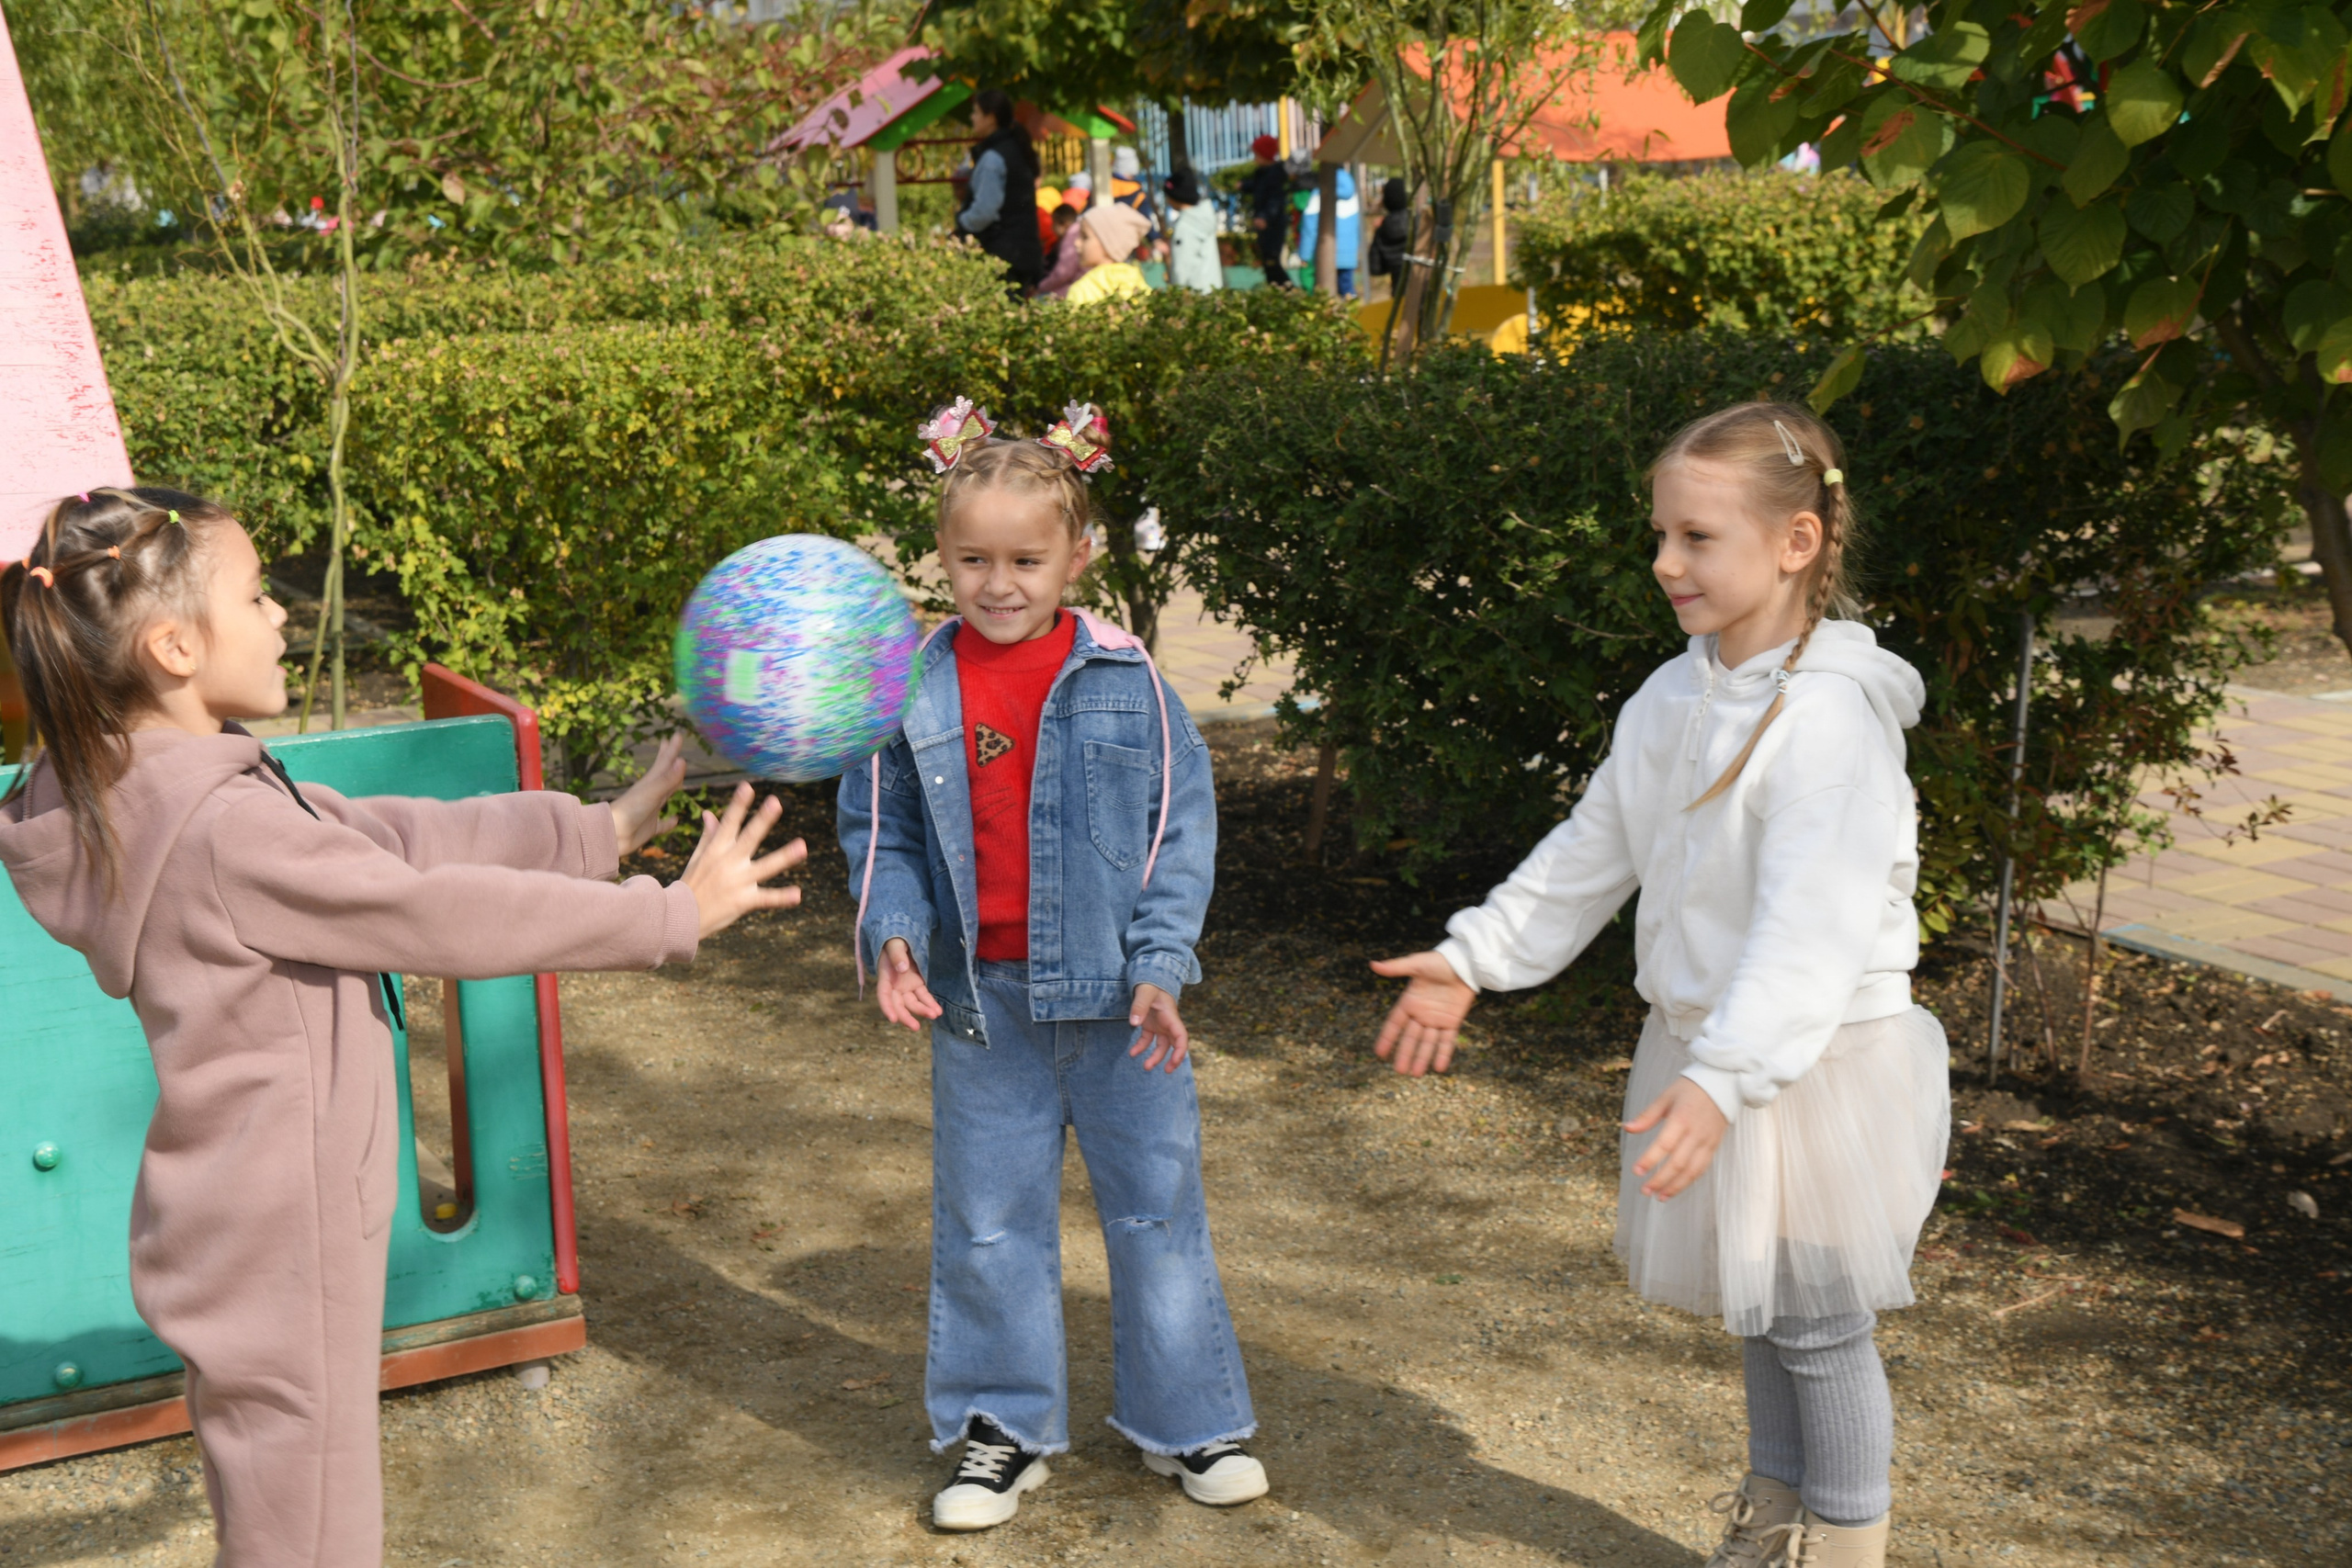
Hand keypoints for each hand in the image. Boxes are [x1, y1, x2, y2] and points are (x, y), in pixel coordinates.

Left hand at [612, 734, 687, 857]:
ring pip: (666, 794)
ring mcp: (650, 810)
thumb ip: (667, 780)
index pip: (664, 762)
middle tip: (673, 743)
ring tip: (677, 776)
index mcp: (650, 784)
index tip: (677, 734)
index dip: (672, 749)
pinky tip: (675, 820)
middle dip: (669, 758)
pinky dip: (669, 822)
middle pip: (664, 773)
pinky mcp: (649, 828)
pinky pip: (663, 824)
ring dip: (673, 784)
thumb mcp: (650, 794)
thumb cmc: (628, 812)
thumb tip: (682, 761)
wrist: (610, 834)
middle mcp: (651, 794)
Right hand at [676, 783, 803, 939]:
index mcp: (717, 850)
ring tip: (803, 847)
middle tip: (776, 802)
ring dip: (784, 856)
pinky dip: (781, 898)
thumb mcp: (698, 857)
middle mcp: (728, 862)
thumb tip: (710, 813)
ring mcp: (737, 882)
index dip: (738, 805)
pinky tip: (797, 895)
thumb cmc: (691, 884)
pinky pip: (766, 899)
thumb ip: (709, 835)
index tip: (747, 786)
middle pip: (749, 838)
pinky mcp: (743, 901)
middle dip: (762, 820)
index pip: (729, 822)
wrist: (679, 917)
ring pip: (765, 866)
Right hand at [876, 937, 942, 1031]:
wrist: (902, 938)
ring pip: (913, 1003)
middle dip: (906, 1017)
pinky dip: (930, 1003)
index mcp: (885, 976)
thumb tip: (902, 969)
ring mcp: (906, 986)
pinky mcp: (916, 984)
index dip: (887, 1008)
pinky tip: (938, 1011)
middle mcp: (894, 985)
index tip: (893, 1019)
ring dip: (923, 1010)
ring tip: (935, 1015)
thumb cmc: (894, 939)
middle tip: (916, 1027)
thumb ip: (897, 954)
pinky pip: (923, 996)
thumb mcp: (895, 943)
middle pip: (898, 1005)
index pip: (883, 995)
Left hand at [1126, 984, 1187, 1071]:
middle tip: (1167, 1071)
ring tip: (1145, 1067)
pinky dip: (1141, 1047)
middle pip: (1174, 1045)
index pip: (1181, 1037)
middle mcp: (1168, 1023)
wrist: (1149, 977)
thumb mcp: (1144, 992)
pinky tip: (1132, 1053)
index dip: (1180, 1051)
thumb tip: (1134, 1024)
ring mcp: (1160, 1025)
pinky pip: (1148, 1040)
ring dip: (1155, 1057)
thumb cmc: (1151, 983)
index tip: (1175, 1062)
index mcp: (1171, 1017)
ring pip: (1161, 1045)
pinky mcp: (1150, 1025)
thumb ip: (1139, 1007)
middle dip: (1172, 1059)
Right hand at [1370, 952, 1473, 1076]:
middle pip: (1411, 1038)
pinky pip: (1447, 1041)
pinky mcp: (1452, 1022)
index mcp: (1409, 1001)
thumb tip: (1373, 965)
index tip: (1379, 1053)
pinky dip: (1443, 1053)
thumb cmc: (1439, 961)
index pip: (1395, 1023)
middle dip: (1405, 1054)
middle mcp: (1421, 1013)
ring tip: (1416, 1074)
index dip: (1387, 1038)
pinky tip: (1439, 1068)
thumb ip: (1396, 968)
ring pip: (1427, 1043)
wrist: (1465, 963)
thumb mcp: (1417, 964)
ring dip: (1422, 1058)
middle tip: (1399, 1071)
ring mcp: (1437, 1019)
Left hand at [1623, 1077, 1729, 1199]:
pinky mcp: (1714, 1147)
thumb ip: (1647, 1116)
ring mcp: (1707, 1142)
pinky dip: (1689, 1181)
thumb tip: (1627, 1128)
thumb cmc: (1689, 1089)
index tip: (1636, 1171)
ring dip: (1675, 1186)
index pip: (1664, 1144)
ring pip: (1692, 1170)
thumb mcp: (1665, 1097)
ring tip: (1659, 1197)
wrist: (1722, 1085)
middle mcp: (1695, 1133)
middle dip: (1660, 1180)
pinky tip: (1675, 1188)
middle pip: (1678, 1163)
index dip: (1650, 1160)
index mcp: (1681, 1119)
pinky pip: (1702, 1168)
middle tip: (1645, 1191)